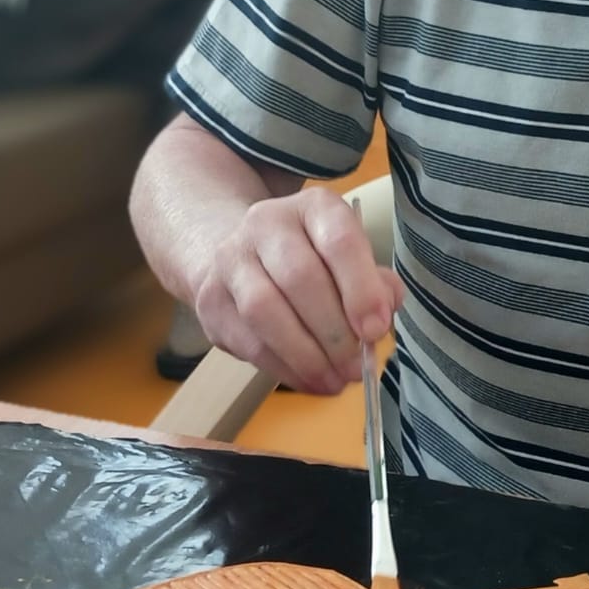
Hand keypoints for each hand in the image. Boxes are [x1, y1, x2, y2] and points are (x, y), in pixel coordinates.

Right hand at [193, 186, 403, 394]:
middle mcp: (266, 223)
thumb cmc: (311, 259)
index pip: (339, 240)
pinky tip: (309, 380)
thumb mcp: (349, 258)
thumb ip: (375, 285)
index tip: (375, 330)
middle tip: (356, 366)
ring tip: (334, 380)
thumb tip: (379, 320)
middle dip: (334, 332)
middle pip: (300, 278)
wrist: (240, 254)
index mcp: (313, 207)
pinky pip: (247, 340)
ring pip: (264, 310)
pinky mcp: (210, 299)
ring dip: (305, 355)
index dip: (361, 289)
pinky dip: (283, 368)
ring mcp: (231, 258)